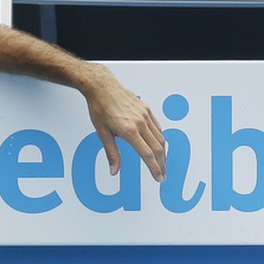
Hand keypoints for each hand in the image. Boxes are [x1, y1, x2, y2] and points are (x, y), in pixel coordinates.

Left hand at [80, 65, 167, 181]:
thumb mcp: (102, 133)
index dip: (154, 168)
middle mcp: (140, 122)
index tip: (159, 177)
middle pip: (157, 148)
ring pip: (160, 138)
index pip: (147, 154)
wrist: (102, 86)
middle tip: (162, 175)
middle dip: (161, 164)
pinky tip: (158, 145)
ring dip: (162, 153)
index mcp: (129, 130)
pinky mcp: (146, 109)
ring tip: (161, 163)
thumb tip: (114, 170)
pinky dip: (160, 139)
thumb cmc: (100, 107)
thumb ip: (111, 153)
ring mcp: (145, 115)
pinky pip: (157, 127)